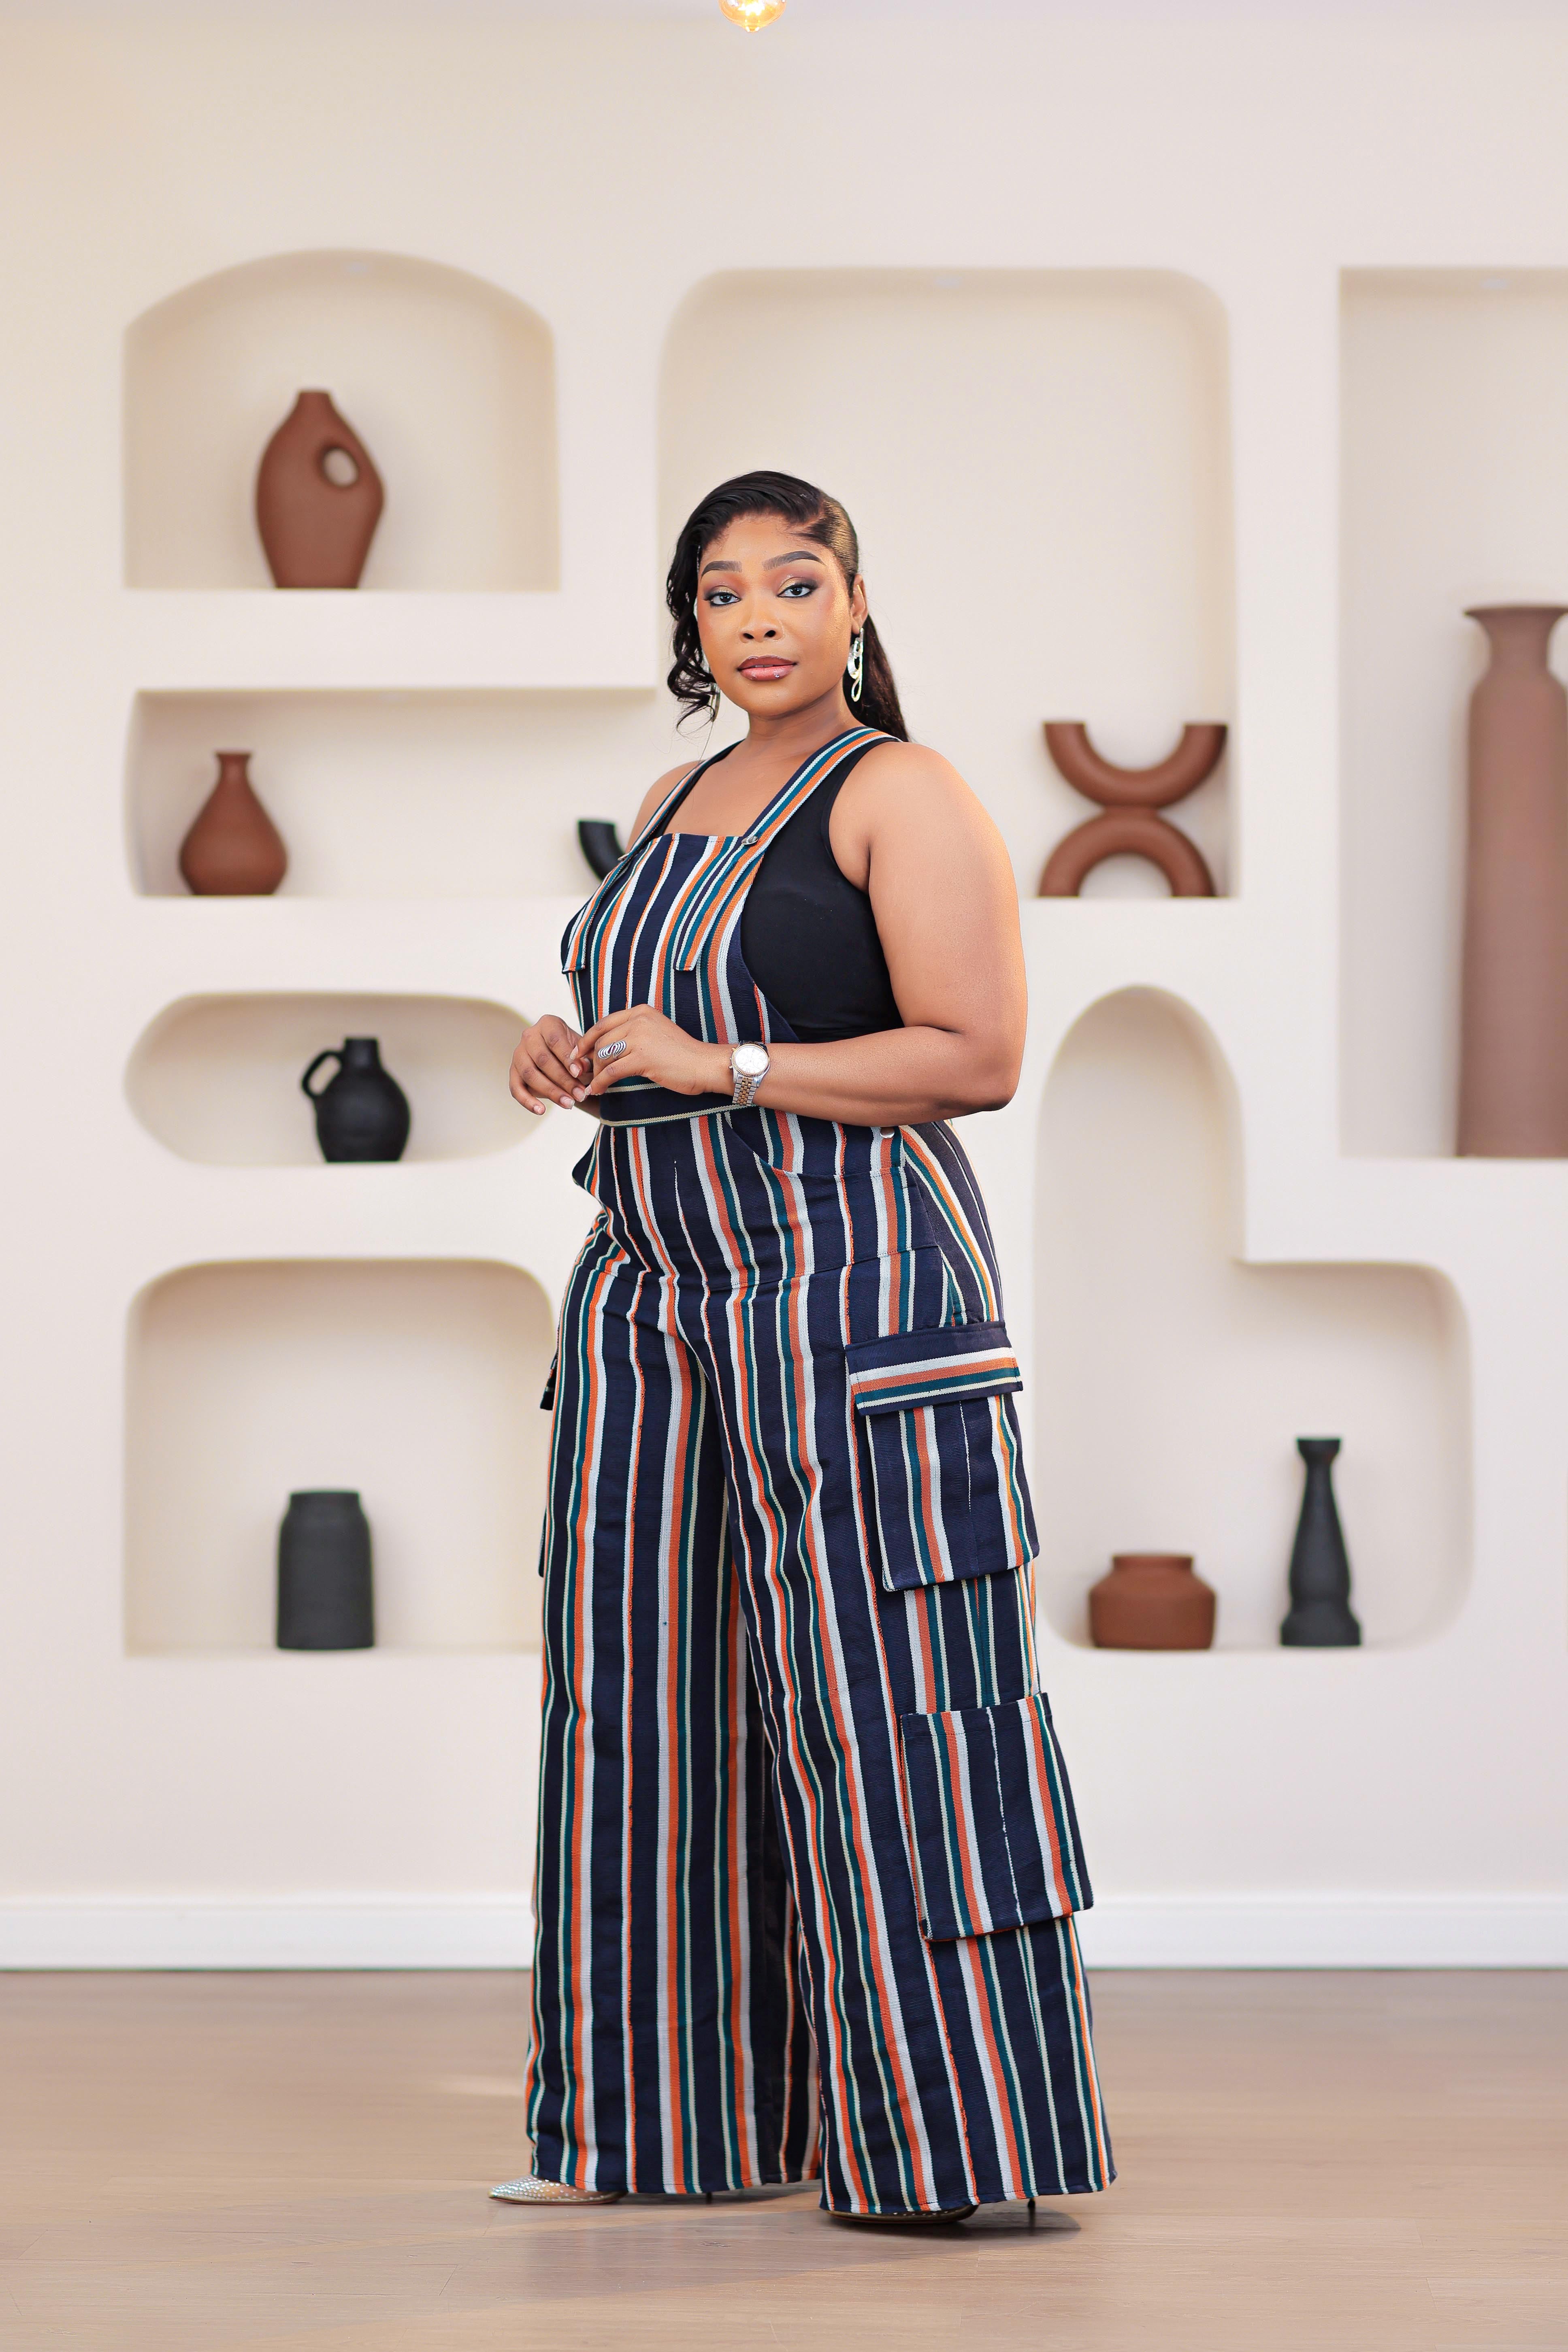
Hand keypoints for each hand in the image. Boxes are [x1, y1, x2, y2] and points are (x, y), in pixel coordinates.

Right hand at [509, 1015, 586, 1114]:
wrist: (562, 1057)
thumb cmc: (575, 1052)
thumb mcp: (583, 1051)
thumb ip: (584, 1058)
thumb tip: (581, 1069)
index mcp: (548, 1024)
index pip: (555, 1041)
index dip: (567, 1058)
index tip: (579, 1074)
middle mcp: (529, 1036)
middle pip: (543, 1060)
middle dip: (563, 1080)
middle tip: (580, 1095)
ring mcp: (518, 1054)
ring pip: (530, 1074)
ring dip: (551, 1092)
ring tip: (569, 1104)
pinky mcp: (513, 1072)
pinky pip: (516, 1088)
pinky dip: (527, 1101)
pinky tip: (541, 1111)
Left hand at [577, 1005, 731, 1100]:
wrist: (704, 1064)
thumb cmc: (682, 1054)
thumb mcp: (655, 1033)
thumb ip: (633, 1034)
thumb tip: (607, 1047)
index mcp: (640, 1012)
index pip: (603, 1024)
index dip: (587, 1040)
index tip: (578, 1054)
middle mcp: (638, 1020)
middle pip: (601, 1041)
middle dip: (590, 1061)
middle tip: (586, 1075)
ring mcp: (640, 1037)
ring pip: (604, 1056)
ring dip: (595, 1074)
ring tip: (594, 1086)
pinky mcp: (642, 1057)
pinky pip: (612, 1072)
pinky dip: (601, 1083)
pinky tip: (598, 1091)